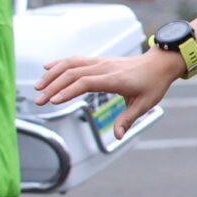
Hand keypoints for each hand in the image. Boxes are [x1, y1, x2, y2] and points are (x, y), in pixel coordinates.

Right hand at [37, 48, 181, 137]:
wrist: (159, 63)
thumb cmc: (153, 84)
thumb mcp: (145, 104)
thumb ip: (128, 119)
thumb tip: (117, 136)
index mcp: (115, 79)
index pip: (86, 82)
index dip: (69, 91)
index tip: (54, 101)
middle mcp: (105, 67)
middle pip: (73, 74)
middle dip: (53, 87)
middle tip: (39, 101)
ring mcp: (100, 62)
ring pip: (71, 64)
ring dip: (52, 74)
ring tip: (38, 87)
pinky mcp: (98, 60)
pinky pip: (75, 59)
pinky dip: (59, 63)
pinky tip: (46, 67)